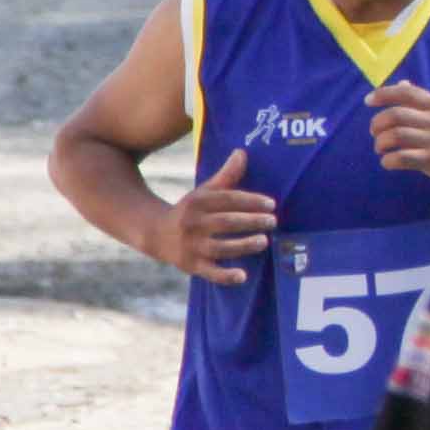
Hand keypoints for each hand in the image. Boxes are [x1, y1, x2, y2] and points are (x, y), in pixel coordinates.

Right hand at [159, 148, 275, 284]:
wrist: (155, 233)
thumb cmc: (190, 211)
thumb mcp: (204, 192)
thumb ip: (226, 176)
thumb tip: (242, 152)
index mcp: (198, 202)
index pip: (228, 200)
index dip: (251, 201)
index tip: (271, 204)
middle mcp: (194, 224)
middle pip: (226, 222)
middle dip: (252, 221)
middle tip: (273, 222)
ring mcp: (192, 246)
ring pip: (221, 247)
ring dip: (244, 245)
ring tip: (264, 242)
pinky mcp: (191, 266)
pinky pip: (210, 273)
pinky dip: (226, 276)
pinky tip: (243, 276)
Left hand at [367, 81, 429, 192]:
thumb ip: (424, 102)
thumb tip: (403, 84)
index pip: (406, 93)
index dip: (384, 94)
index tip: (368, 101)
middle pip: (396, 115)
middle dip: (378, 123)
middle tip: (374, 132)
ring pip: (397, 135)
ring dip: (381, 142)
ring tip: (380, 149)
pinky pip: (404, 158)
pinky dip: (390, 160)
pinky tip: (388, 163)